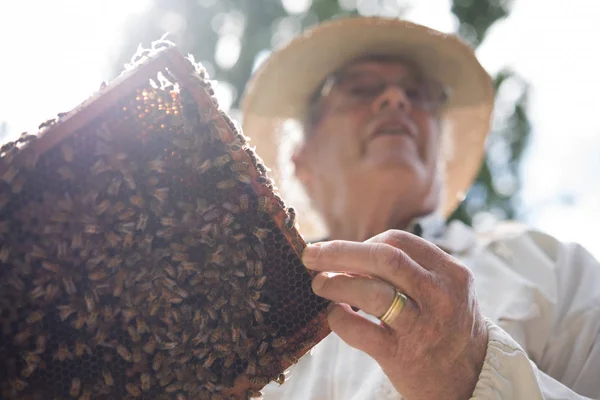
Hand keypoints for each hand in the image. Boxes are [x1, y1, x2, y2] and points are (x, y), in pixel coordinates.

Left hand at [302, 229, 487, 399]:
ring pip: (372, 292)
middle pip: (383, 258)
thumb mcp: (444, 290)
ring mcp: (421, 326)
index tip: (342, 251)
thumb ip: (409, 270)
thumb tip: (349, 257)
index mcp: (449, 272)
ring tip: (318, 284)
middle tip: (310, 254)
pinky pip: (361, 331)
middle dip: (340, 252)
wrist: (470, 379)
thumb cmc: (446, 326)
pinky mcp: (402, 355)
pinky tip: (334, 315)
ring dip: (336, 283)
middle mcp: (439, 295)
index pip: (398, 241)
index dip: (363, 242)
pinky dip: (339, 318)